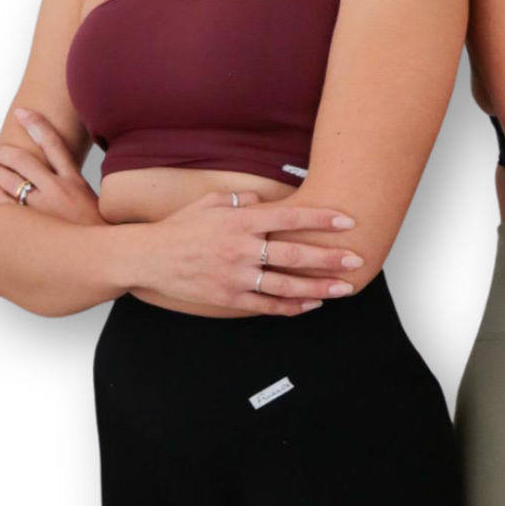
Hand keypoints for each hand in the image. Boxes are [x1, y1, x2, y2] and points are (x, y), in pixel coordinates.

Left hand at [0, 107, 102, 225]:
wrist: (105, 257)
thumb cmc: (98, 231)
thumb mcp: (93, 200)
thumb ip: (75, 184)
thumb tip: (61, 171)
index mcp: (75, 180)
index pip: (53, 143)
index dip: (36, 124)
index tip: (22, 112)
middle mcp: (58, 189)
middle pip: (24, 159)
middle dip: (5, 152)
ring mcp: (44, 208)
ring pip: (11, 179)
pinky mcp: (33, 225)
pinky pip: (7, 203)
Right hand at [133, 190, 365, 314]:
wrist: (147, 257)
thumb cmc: (180, 226)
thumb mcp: (209, 202)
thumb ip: (240, 200)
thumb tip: (264, 200)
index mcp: (240, 221)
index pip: (288, 217)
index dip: (320, 220)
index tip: (346, 221)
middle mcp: (241, 248)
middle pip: (294, 255)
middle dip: (329, 258)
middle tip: (356, 260)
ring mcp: (235, 276)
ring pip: (285, 285)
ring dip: (318, 288)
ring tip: (343, 289)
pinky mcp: (228, 298)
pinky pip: (265, 304)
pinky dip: (290, 306)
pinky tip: (310, 304)